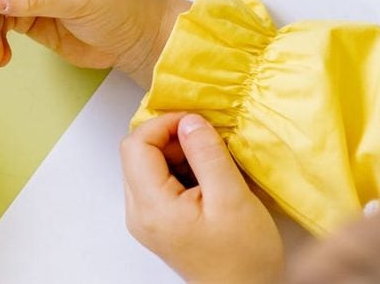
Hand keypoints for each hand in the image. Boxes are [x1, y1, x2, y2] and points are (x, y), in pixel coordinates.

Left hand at [122, 114, 283, 283]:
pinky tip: (208, 179)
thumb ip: (207, 155)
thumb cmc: (243, 257)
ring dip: (178, 154)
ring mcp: (146, 219)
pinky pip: (158, 183)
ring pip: (148, 166)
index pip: (136, 145)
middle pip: (138, 154)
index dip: (163, 124)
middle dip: (172, 138)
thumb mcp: (232, 198)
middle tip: (208, 142)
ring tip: (213, 163)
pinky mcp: (158, 222)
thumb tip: (189, 121)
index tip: (195, 122)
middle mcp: (138, 213)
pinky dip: (181, 171)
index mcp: (151, 207)